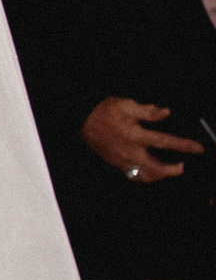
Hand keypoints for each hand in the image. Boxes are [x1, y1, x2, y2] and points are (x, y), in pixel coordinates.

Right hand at [83, 97, 202, 183]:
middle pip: (156, 168)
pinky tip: (148, 170)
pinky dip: (144, 175)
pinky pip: (132, 175)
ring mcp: (122, 159)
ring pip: (144, 176)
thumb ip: (147, 110)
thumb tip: (165, 112)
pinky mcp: (115, 163)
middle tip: (181, 167)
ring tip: (166, 171)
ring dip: (158, 176)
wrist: (81, 119)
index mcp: (135, 134)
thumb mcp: (125, 104)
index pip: (165, 142)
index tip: (197, 148)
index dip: (184, 146)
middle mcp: (130, 150)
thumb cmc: (103, 111)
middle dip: (172, 170)